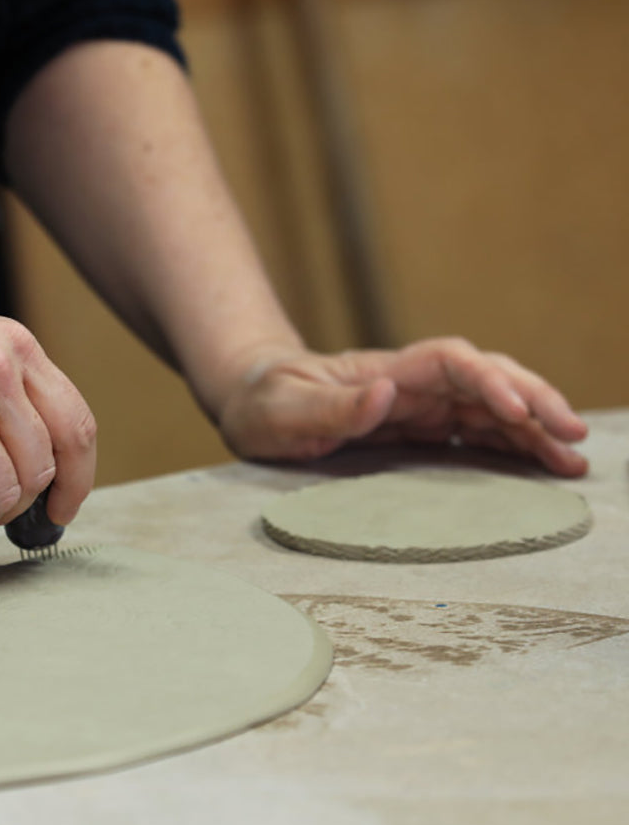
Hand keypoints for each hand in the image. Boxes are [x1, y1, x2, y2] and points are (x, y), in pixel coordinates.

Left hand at [217, 338, 587, 475]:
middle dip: (532, 400)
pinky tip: (538, 461)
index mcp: (382, 371)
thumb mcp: (284, 410)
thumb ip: (333, 407)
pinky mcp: (416, 428)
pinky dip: (508, 444)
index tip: (518, 410)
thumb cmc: (263, 403)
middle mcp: (408, 384)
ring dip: (531, 428)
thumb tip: (387, 393)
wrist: (252, 402)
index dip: (488, 381)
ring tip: (572, 460)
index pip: (450, 363)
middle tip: (572, 438)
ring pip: (487, 407)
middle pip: (485, 378)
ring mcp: (416, 405)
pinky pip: (471, 432)